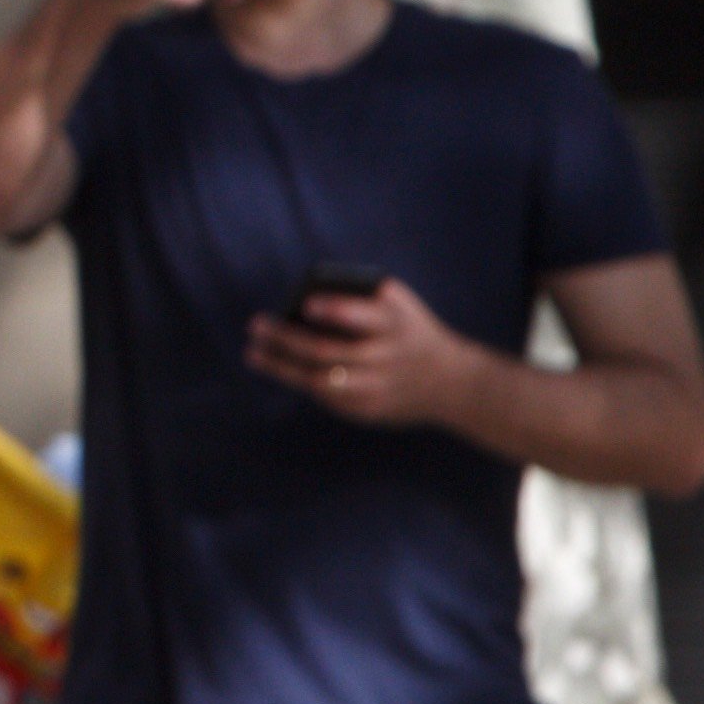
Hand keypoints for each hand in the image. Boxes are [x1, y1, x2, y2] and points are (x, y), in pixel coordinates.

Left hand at [245, 272, 481, 431]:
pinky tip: (281, 367)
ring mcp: (378, 389)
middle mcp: (387, 359)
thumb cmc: (410, 330)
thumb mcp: (401, 305)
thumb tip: (309, 293)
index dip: (337, 312)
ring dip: (282, 367)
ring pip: (321, 381)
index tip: (307, 305)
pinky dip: (302, 382)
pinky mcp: (369, 411)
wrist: (450, 383)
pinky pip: (327, 398)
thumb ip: (362, 294)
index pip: (366, 319)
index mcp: (396, 326)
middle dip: (287, 338)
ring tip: (253, 353)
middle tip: (256, 324)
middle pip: (329, 352)